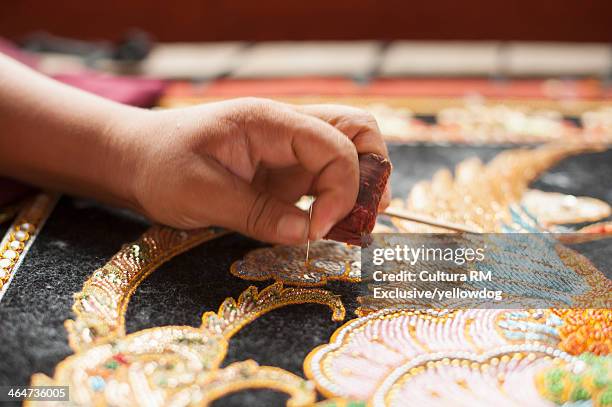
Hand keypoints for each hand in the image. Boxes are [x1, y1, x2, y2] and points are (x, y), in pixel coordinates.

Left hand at [121, 98, 389, 243]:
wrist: (137, 161)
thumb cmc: (160, 165)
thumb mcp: (198, 192)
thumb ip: (255, 212)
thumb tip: (307, 235)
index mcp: (269, 122)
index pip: (334, 143)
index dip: (341, 188)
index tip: (319, 228)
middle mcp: (288, 130)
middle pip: (357, 131)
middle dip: (371, 172)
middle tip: (366, 215)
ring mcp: (289, 152)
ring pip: (349, 153)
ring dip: (362, 186)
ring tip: (357, 223)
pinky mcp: (285, 175)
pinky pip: (327, 180)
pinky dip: (340, 201)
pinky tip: (334, 227)